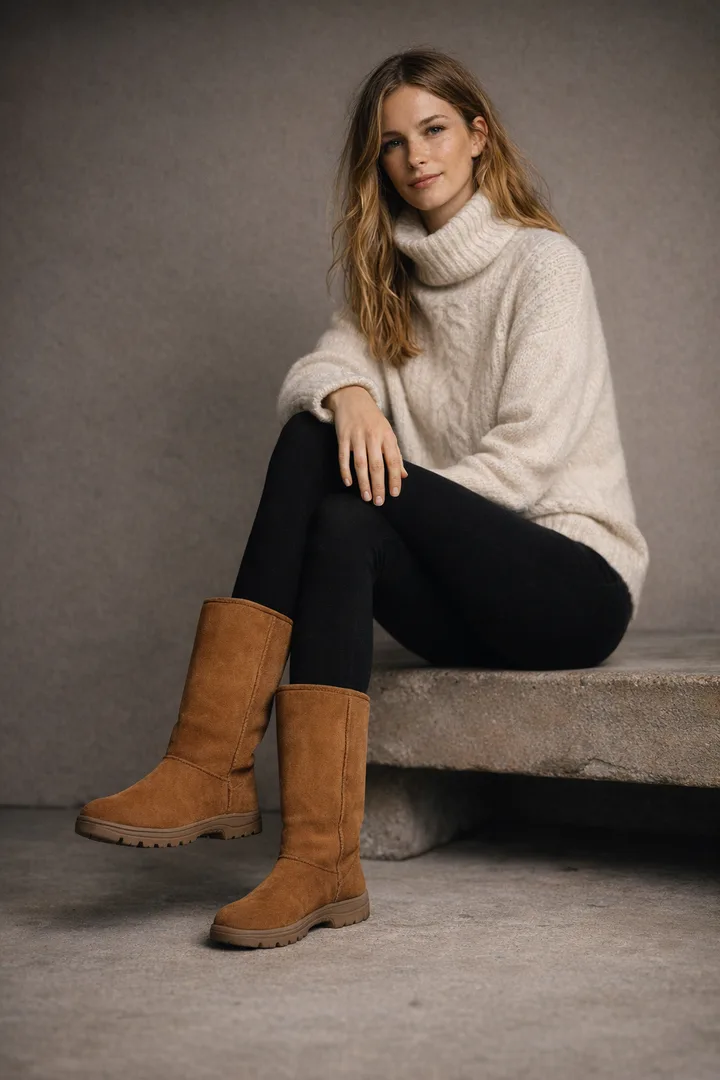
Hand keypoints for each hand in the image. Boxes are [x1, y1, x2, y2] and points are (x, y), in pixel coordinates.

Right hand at [323, 386, 408, 503]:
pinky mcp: (342, 436)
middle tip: (379, 502)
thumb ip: (395, 454)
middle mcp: (373, 436)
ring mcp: (357, 436)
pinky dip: (345, 471)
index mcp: (387, 436)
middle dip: (379, 485)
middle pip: (376, 465)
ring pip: (360, 463)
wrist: (353, 398)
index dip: (395, 478)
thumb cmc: (373, 420)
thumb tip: (404, 476)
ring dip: (363, 482)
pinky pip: (343, 457)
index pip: (394, 461)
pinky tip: (349, 483)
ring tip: (366, 497)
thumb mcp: (388, 434)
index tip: (395, 494)